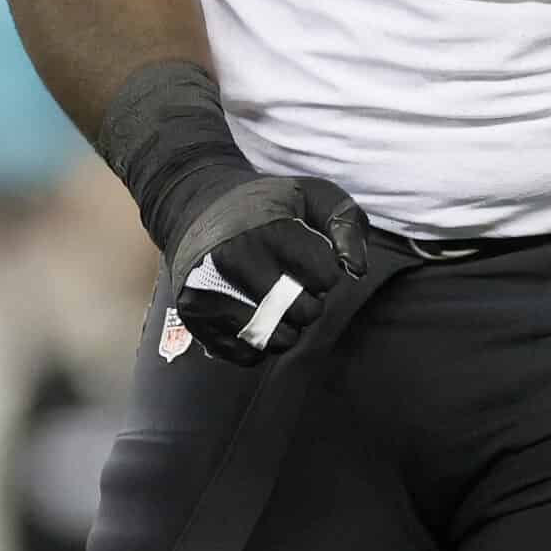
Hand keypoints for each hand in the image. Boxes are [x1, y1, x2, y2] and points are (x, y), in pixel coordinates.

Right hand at [165, 174, 369, 365]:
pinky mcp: (195, 316)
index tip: (308, 258)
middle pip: (303, 313)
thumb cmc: (264, 205)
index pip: (325, 277)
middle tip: (294, 283)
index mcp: (267, 229)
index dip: (326, 271)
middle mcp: (234, 260)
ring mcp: (210, 290)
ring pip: (276, 340)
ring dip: (287, 328)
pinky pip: (247, 354)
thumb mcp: (312, 196)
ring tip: (276, 300)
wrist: (196, 208)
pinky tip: (253, 313)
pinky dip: (259, 342)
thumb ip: (346, 224)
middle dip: (309, 302)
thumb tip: (355, 270)